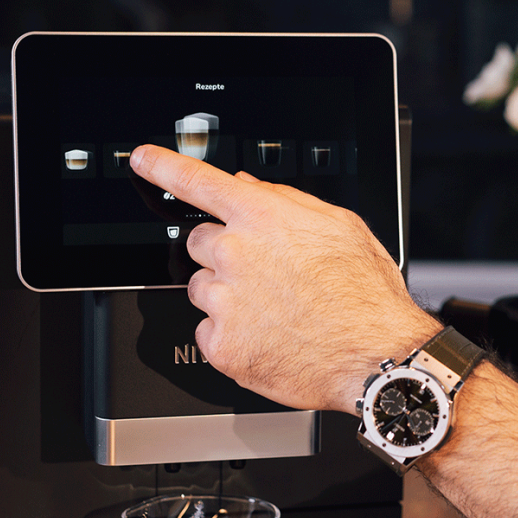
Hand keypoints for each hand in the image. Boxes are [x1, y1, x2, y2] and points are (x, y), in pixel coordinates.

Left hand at [130, 145, 440, 411]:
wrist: (375, 358)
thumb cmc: (364, 295)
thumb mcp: (341, 227)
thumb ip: (286, 201)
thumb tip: (248, 186)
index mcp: (263, 218)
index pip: (198, 181)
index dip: (164, 167)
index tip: (142, 159)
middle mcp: (236, 254)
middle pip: (198, 243)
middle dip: (221, 254)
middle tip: (259, 275)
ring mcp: (225, 301)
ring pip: (200, 288)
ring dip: (224, 296)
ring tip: (270, 311)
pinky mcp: (221, 344)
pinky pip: (207, 330)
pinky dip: (229, 335)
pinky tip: (265, 337)